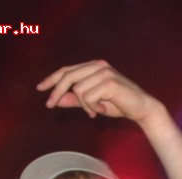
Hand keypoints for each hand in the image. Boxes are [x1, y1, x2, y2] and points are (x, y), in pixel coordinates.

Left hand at [36, 59, 159, 121]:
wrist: (142, 109)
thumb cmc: (119, 104)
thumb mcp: (94, 103)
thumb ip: (77, 100)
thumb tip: (59, 100)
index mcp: (94, 66)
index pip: (67, 70)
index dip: (52, 79)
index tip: (40, 88)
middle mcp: (98, 65)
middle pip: (68, 76)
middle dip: (57, 92)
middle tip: (50, 105)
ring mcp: (104, 72)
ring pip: (78, 90)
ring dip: (84, 105)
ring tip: (95, 111)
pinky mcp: (109, 82)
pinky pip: (88, 97)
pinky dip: (93, 107)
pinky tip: (103, 109)